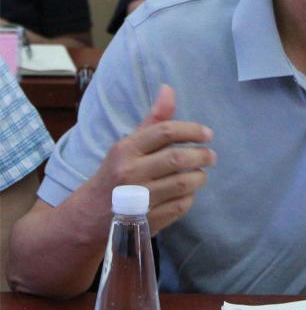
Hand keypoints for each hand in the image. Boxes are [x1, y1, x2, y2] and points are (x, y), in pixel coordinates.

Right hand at [92, 85, 215, 233]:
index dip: (192, 130)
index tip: (207, 134)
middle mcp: (130, 172)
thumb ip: (153, 120)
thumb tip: (168, 89)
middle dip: (201, 155)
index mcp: (125, 149)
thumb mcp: (128, 145)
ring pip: (183, 183)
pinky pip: (180, 206)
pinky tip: (188, 193)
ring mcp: (138, 199)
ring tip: (201, 174)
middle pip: (177, 159)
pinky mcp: (146, 221)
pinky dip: (190, 198)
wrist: (89, 217)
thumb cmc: (115, 174)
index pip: (165, 131)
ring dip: (199, 177)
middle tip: (211, 156)